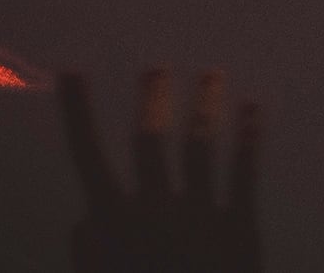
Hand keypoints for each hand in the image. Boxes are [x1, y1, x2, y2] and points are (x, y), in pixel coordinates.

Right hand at [59, 66, 261, 272]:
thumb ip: (89, 257)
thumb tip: (85, 220)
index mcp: (116, 224)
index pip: (89, 158)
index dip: (78, 113)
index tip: (70, 72)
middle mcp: (156, 209)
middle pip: (151, 143)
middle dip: (151, 103)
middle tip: (155, 68)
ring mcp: (201, 213)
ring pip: (201, 149)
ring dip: (205, 109)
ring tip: (212, 75)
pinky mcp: (239, 226)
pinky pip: (244, 174)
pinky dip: (249, 139)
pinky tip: (253, 110)